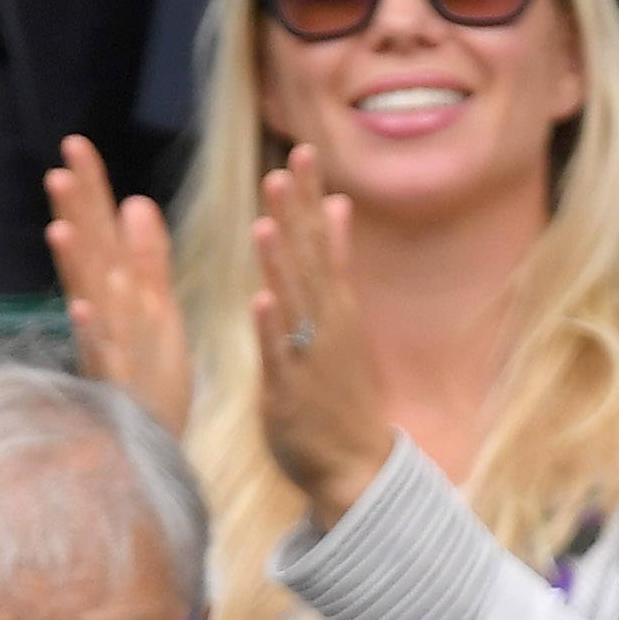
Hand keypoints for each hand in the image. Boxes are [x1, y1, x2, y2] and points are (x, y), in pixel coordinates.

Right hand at [43, 135, 192, 436]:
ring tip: (60, 226)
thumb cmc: (152, 378)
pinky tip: (82, 309)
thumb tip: (137, 202)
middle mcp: (109, 314)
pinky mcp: (116, 384)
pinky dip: (92, 333)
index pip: (102, 231)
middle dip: (77, 213)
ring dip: (75, 265)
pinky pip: (102, 356)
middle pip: (90, 254)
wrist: (150, 446)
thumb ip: (148, 258)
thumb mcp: (157, 308)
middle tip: (61, 167)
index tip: (76, 144)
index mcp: (122, 293)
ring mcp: (109, 347)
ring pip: (90, 299)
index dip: (91, 190)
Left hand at [251, 146, 394, 529]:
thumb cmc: (340, 393)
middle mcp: (325, 326)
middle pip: (310, 262)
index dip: (310, 197)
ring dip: (282, 264)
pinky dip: (272, 329)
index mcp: (334, 306)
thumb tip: (336, 206)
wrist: (355, 469)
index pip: (321, 240)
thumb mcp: (342, 317)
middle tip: (287, 167)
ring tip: (267, 221)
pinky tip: (262, 300)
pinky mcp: (289, 393)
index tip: (303, 150)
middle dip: (297, 216)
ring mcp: (308, 358)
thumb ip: (334, 260)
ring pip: (295, 304)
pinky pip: (280, 357)